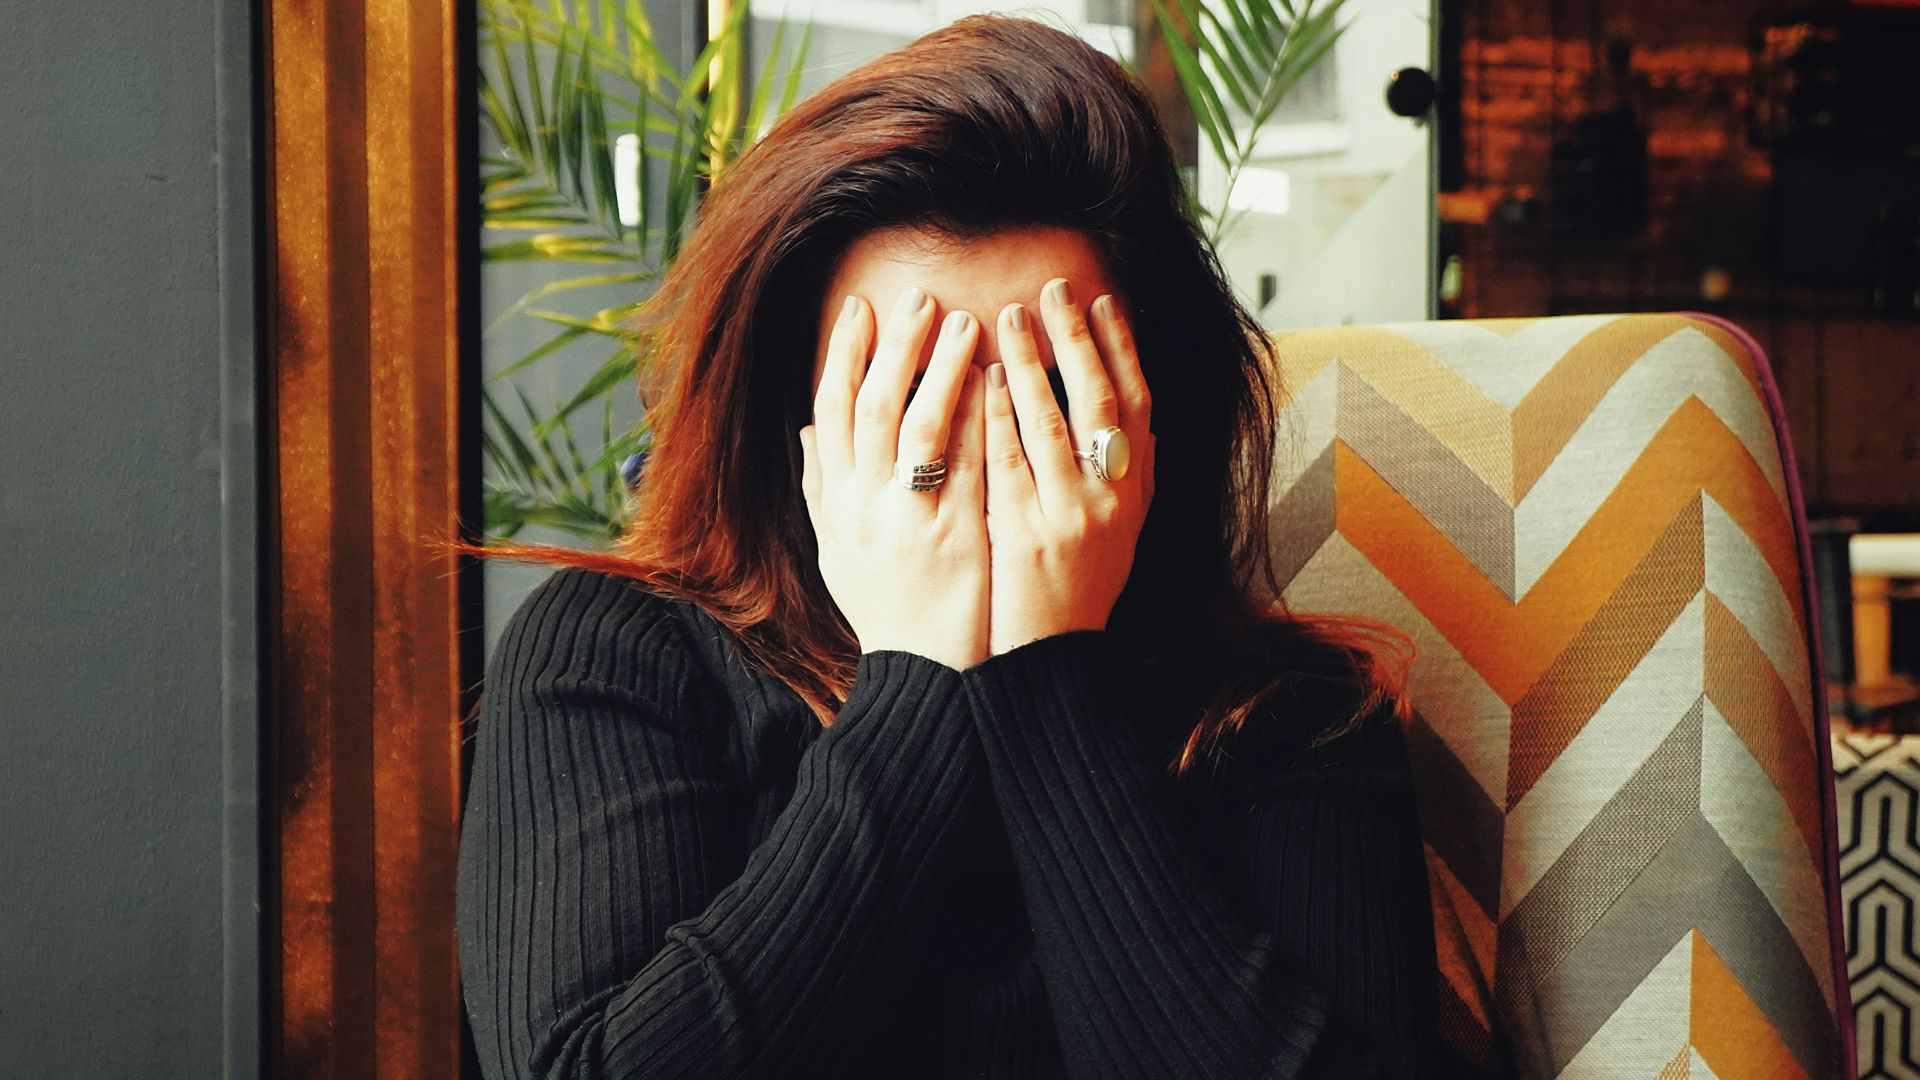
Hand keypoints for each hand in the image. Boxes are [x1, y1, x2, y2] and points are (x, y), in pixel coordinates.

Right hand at [799, 286, 990, 671]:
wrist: (924, 675)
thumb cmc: (886, 610)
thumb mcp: (837, 551)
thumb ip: (822, 489)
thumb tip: (807, 433)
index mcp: (837, 503)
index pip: (831, 411)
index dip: (845, 355)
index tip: (861, 309)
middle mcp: (864, 506)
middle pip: (873, 405)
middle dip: (895, 345)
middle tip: (918, 296)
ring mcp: (909, 520)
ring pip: (921, 424)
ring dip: (942, 367)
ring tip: (966, 321)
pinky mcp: (955, 536)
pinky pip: (965, 463)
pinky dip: (977, 417)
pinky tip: (996, 381)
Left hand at [981, 277, 1154, 656]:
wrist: (1051, 661)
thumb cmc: (1075, 592)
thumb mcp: (1114, 531)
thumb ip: (1117, 476)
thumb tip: (1130, 417)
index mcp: (1135, 492)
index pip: (1138, 403)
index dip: (1123, 348)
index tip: (1103, 301)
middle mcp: (1113, 499)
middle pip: (1102, 401)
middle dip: (1076, 338)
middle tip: (1053, 289)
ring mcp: (1072, 516)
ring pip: (1054, 422)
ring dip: (1033, 363)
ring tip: (1008, 317)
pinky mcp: (1028, 534)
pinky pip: (1010, 461)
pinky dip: (998, 415)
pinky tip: (983, 379)